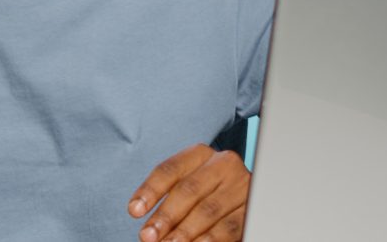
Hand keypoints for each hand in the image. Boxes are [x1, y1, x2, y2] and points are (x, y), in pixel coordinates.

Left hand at [128, 144, 249, 241]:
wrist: (238, 196)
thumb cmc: (204, 192)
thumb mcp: (186, 186)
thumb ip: (168, 200)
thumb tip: (150, 227)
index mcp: (200, 154)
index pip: (170, 169)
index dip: (150, 190)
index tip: (134, 211)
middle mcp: (223, 164)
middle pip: (188, 190)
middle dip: (166, 216)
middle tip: (148, 236)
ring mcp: (240, 185)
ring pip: (208, 210)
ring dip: (185, 232)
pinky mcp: (252, 208)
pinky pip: (228, 227)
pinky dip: (209, 240)